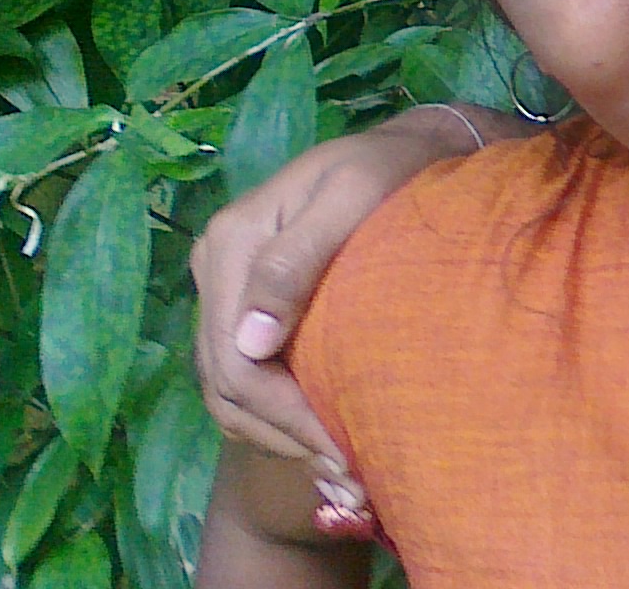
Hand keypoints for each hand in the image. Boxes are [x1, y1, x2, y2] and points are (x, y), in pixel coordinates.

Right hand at [190, 106, 505, 493]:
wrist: (413, 151)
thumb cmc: (393, 171)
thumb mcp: (352, 198)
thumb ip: (296, 261)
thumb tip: (249, 343)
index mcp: (232, 241)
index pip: (236, 358)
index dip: (284, 415)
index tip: (340, 449)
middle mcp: (215, 266)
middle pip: (227, 383)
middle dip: (285, 436)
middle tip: (347, 477)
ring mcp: (228, 289)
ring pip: (229, 393)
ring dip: (278, 438)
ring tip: (339, 472)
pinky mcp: (248, 305)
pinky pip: (246, 379)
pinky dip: (277, 419)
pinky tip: (321, 441)